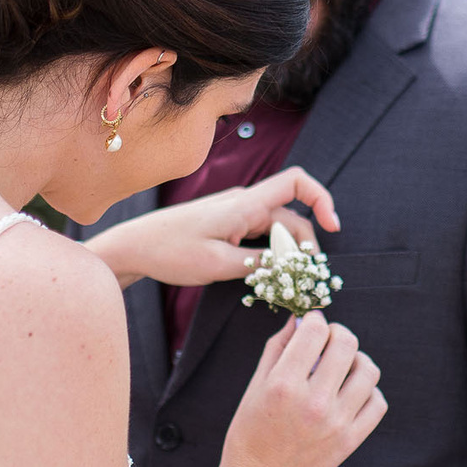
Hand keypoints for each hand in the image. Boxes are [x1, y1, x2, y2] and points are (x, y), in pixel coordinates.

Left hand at [85, 166, 339, 288]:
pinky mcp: (230, 226)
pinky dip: (271, 255)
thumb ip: (257, 264)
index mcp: (244, 204)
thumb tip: (290, 267)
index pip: (296, 182)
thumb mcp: (217, 264)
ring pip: (278, 230)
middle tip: (307, 280)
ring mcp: (237, 214)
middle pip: (292, 217)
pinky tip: (268, 277)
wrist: (134, 246)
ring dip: (288, 254)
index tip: (332, 227)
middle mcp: (245, 203)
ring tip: (288, 284)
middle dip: (305, 246)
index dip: (321, 198)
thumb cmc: (170, 251)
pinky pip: (261, 237)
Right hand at [218, 311, 384, 466]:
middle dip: (337, 333)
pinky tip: (351, 392)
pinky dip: (368, 391)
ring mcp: (336, 422)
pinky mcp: (350, 440)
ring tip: (343, 366)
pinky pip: (377, 403)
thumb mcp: (254, 387)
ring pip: (368, 370)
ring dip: (357, 360)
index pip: (315, 330)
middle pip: (346, 344)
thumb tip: (299, 319)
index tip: (312, 324)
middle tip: (328, 341)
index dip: (315, 320)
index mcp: (283, 385)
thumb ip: (277, 348)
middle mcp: (313, 402)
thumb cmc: (250, 433)